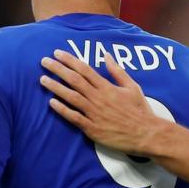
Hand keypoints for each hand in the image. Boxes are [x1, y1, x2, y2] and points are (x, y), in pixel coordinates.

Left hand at [39, 50, 165, 155]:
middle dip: (57, 69)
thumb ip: (117, 71)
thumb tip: (106, 55)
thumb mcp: (132, 86)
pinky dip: (62, 110)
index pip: (84, 69)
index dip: (69, 60)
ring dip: (55, 87)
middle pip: (74, 80)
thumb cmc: (140, 110)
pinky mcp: (92, 128)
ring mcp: (94, 113)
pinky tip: (51, 103)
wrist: (146, 133)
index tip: (58, 53)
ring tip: (42, 79)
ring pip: (70, 97)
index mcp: (107, 87)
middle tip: (44, 61)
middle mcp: (98, 98)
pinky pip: (73, 117)